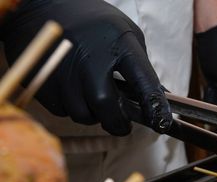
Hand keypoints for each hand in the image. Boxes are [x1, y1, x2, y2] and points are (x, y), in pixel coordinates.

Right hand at [1, 0, 171, 135]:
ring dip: (93, 114)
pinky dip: (72, 107)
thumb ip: (142, 68)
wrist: (45, 7)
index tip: (161, 123)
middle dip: (117, 123)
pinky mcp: (44, 80)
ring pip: (83, 114)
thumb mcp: (126, 35)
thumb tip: (162, 100)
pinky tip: (75, 91)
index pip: (144, 84)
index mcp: (118, 45)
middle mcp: (90, 58)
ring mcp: (64, 69)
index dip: (155, 108)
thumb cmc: (94, 25)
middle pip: (106, 107)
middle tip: (123, 124)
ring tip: (95, 99)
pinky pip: (63, 110)